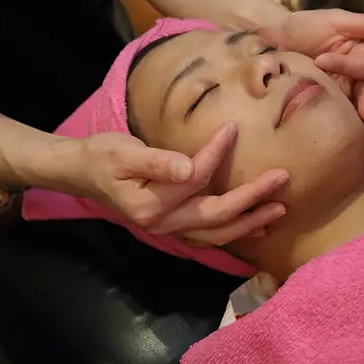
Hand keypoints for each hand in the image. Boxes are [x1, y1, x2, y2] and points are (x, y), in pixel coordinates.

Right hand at [42, 123, 287, 245]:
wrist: (81, 173)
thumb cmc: (101, 156)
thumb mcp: (124, 152)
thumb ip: (158, 161)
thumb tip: (188, 167)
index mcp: (152, 206)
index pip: (196, 179)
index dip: (216, 154)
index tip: (233, 128)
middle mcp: (163, 225)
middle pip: (216, 217)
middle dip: (252, 199)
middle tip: (282, 179)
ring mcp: (168, 230)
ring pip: (216, 233)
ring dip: (249, 223)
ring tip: (278, 210)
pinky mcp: (172, 226)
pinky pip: (208, 235)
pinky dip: (233, 231)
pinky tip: (252, 225)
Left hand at [270, 10, 363, 145]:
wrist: (275, 43)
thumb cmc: (307, 28)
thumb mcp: (337, 21)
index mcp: (360, 57)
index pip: (362, 64)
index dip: (346, 64)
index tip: (322, 60)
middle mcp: (357, 79)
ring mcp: (345, 97)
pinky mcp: (332, 111)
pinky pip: (347, 124)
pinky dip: (355, 136)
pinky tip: (361, 149)